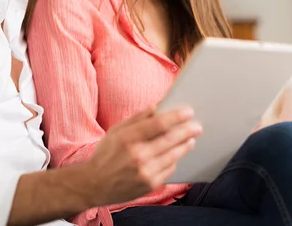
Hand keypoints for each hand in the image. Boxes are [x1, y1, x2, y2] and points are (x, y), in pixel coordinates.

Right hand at [85, 105, 201, 206]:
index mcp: (128, 138)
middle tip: (197, 126)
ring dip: (185, 145)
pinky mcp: (150, 185)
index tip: (188, 111)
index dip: (176, 116)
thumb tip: (156, 106)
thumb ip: (137, 118)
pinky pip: (169, 170)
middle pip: (170, 139)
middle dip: (187, 131)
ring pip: (173, 155)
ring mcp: (145, 172)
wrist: (94, 185)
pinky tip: (176, 154)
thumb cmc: (105, 155)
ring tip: (191, 139)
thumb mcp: (115, 131)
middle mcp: (137, 155)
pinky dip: (174, 160)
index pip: (159, 124)